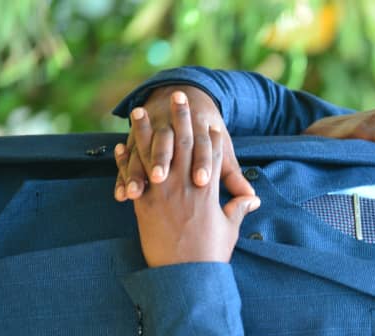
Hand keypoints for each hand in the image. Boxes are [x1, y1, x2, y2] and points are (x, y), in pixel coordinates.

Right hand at [114, 84, 253, 202]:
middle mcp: (173, 130)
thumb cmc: (208, 132)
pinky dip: (123, 178)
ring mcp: (151, 136)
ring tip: (135, 192)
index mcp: (198, 130)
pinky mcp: (136, 144)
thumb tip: (253, 198)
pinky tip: (121, 196)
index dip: (202, 162)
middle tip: (160, 179)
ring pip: (142, 153)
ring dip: (137, 171)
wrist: (182, 97)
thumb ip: (232, 175)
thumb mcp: (222, 148)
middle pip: (167, 145)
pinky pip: (128, 162)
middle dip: (162, 160)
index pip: (202, 146)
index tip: (202, 181)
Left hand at [131, 92, 259, 266]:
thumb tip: (252, 199)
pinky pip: (133, 176)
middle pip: (183, 144)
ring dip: (146, 131)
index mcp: (209, 192)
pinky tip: (121, 145)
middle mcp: (185, 187)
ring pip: (153, 154)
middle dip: (182, 119)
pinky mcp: (144, 205)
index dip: (210, 137)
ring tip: (141, 111)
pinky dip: (126, 160)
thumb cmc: (211, 254)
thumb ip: (238, 209)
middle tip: (178, 98)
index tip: (209, 121)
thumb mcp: (229, 230)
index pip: (211, 155)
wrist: (185, 275)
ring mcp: (163, 194)